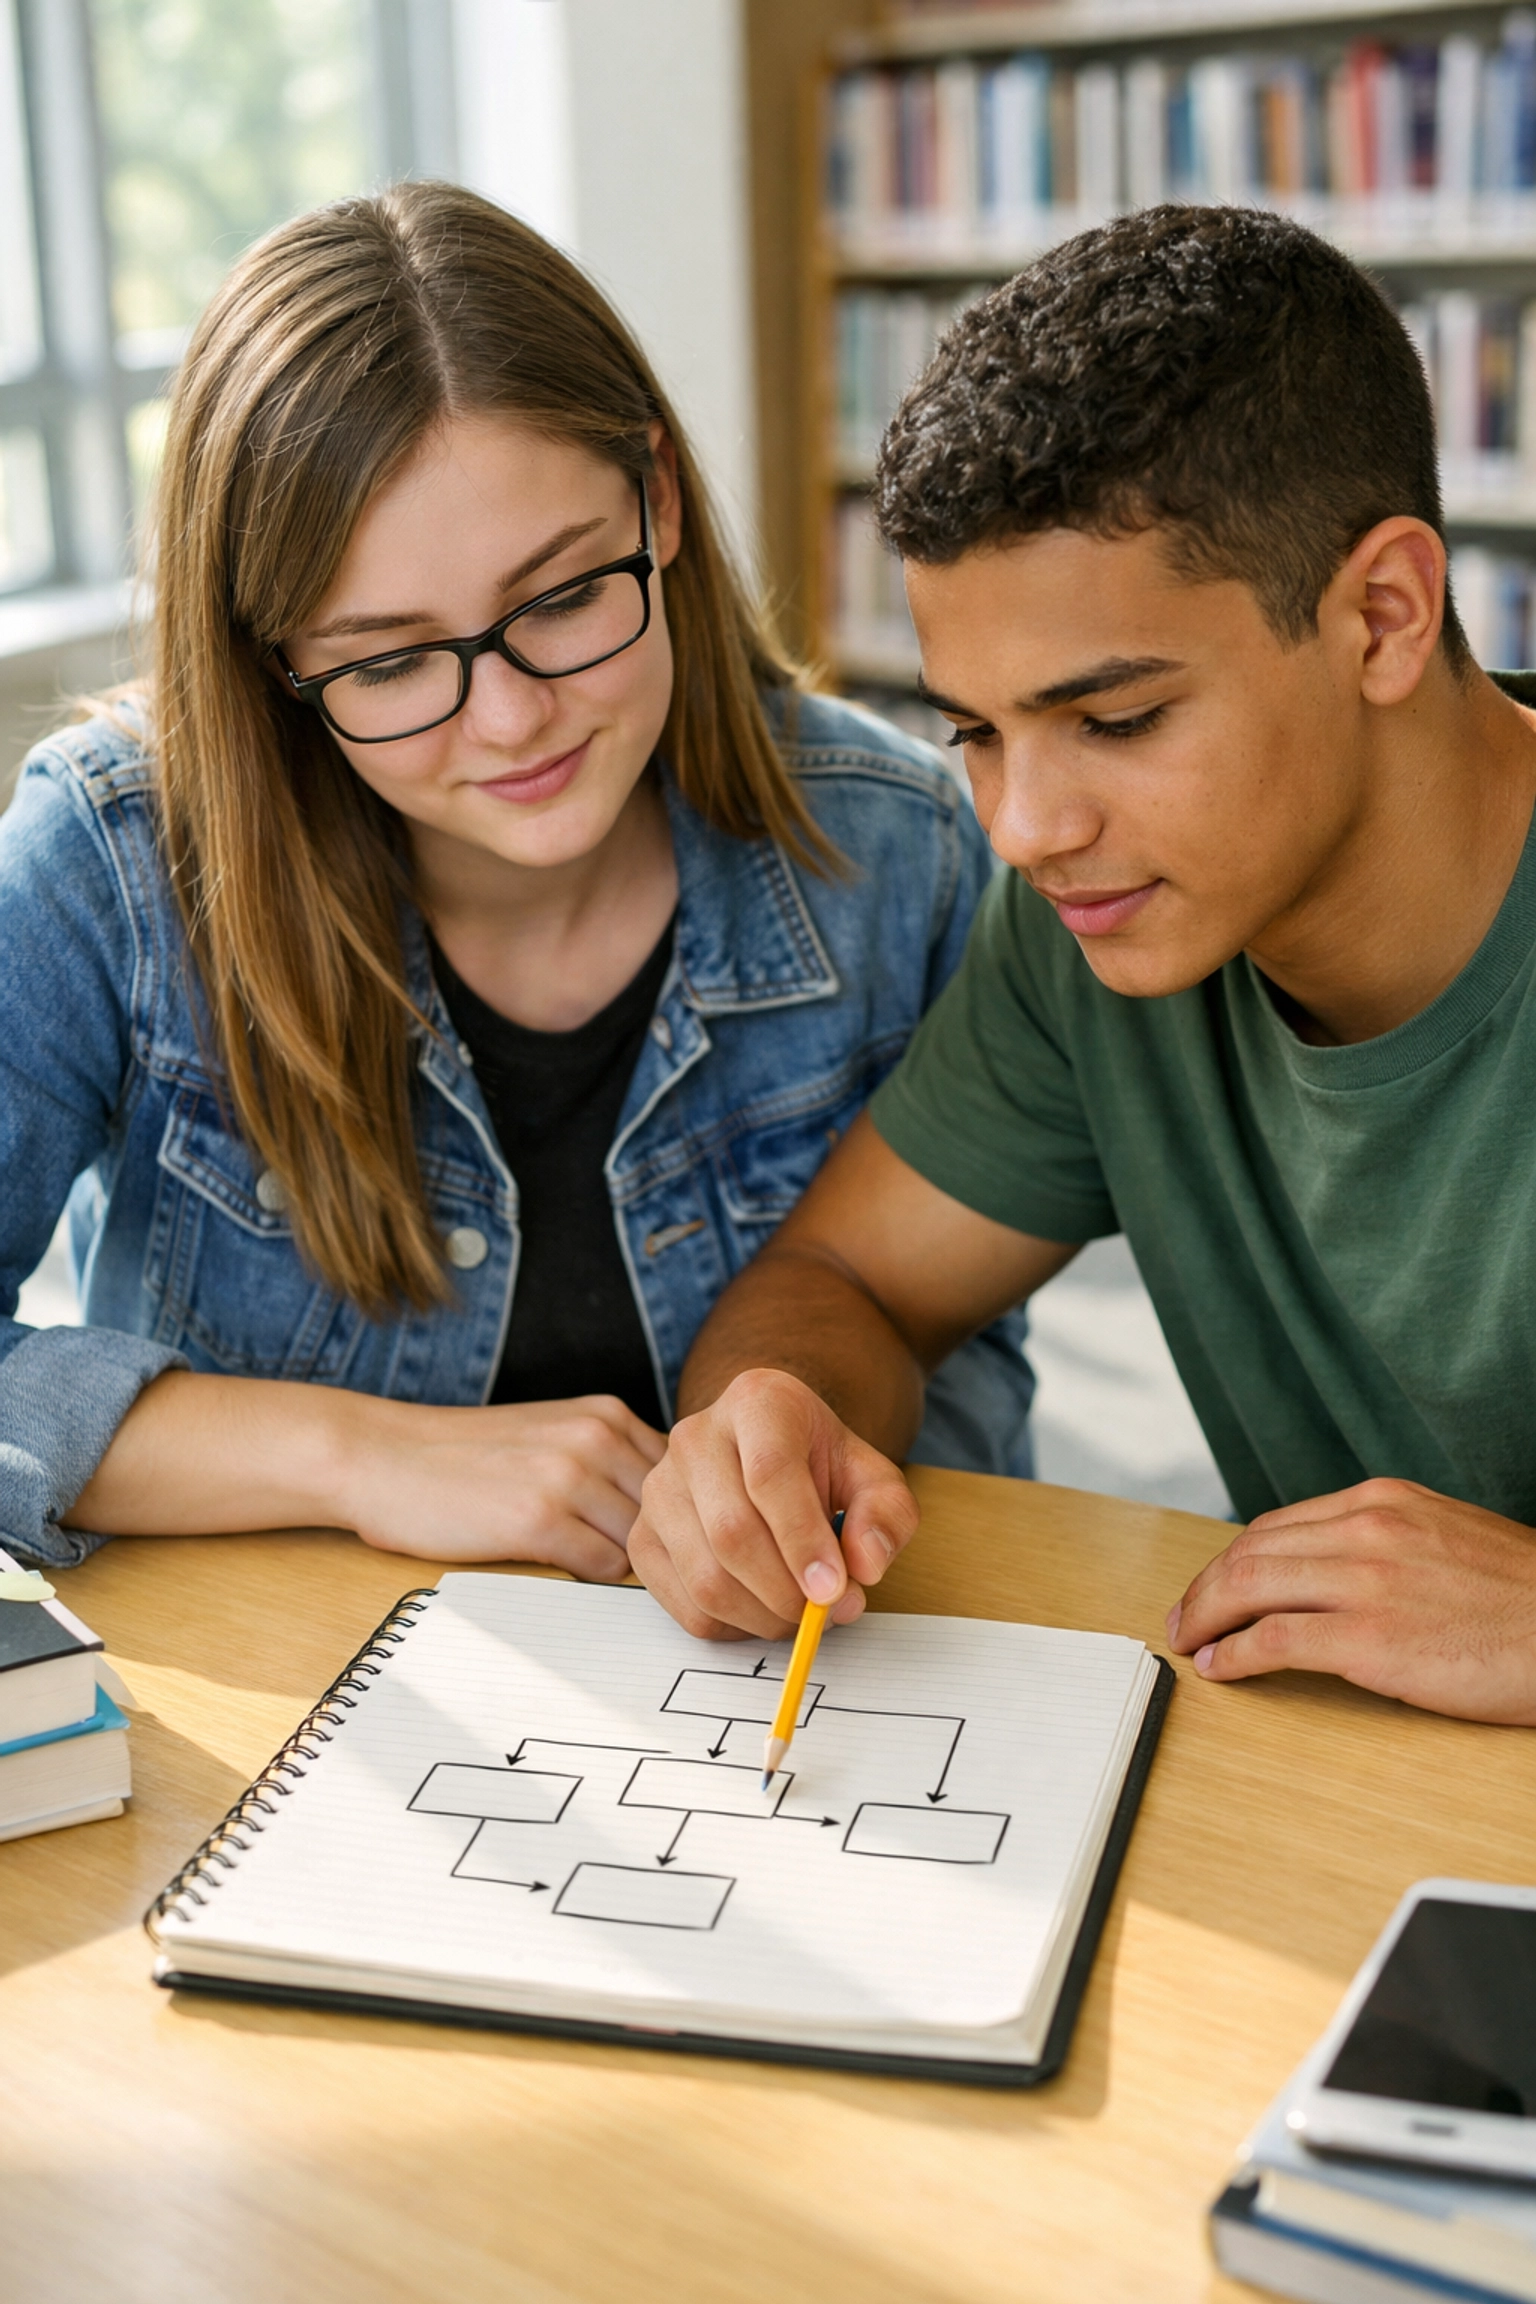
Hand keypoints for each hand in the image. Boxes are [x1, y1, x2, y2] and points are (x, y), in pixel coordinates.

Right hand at [340, 1394, 665, 1578]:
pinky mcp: (537, 1521)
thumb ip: (611, 1461)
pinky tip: (557, 1569)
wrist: (381, 1456)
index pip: (683, 1476)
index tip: (656, 1539)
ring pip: (642, 1544)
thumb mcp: (553, 1434)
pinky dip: (590, 1580)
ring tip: (587, 1568)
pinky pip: (604, 1569)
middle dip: (658, 1545)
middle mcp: (596, 1438)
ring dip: (623, 1567)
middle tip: (630, 1568)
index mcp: (606, 1415)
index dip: (675, 1515)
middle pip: (671, 1513)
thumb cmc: (464, 1457)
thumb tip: (673, 1515)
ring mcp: (569, 1478)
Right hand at [628, 1368, 919, 1639]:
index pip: (770, 1473)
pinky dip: (733, 1627)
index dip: (803, 1540)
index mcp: (757, 1402)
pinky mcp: (643, 1536)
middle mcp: (695, 1437)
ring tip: (802, 1611)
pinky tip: (763, 1610)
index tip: (835, 1590)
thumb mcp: (872, 1478)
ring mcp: (659, 1488)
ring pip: (706, 1578)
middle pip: (733, 1533)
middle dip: (788, 1592)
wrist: (765, 1451)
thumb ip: (886, 1515)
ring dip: (764, 1616)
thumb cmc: (817, 1465)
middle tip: (831, 1612)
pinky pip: (685, 1605)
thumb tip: (864, 1565)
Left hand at [1167, 1477, 1535, 1723]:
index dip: (1231, 1561)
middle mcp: (1367, 1529)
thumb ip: (1384, 1544)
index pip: (1277, 1526)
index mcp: (1382, 1502)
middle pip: (1251, 1551)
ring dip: (1206, 1617)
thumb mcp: (1445, 1538)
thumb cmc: (1522, 1599)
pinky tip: (1222, 1667)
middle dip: (1204, 1588)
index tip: (1211, 1587)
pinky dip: (1234, 1653)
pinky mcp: (1370, 1638)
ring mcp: (1366, 1581)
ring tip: (1190, 1643)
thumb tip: (1326, 1572)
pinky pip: (1274, 1640)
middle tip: (1184, 1619)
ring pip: (1250, 1587)